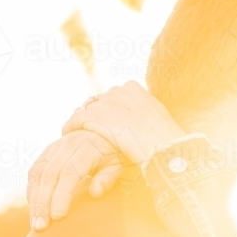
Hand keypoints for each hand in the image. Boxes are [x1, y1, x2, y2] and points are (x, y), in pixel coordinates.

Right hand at [27, 130, 122, 229]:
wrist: (101, 131)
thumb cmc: (113, 153)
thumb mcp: (118, 164)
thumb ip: (108, 177)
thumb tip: (95, 193)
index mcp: (87, 147)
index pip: (69, 172)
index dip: (61, 195)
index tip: (58, 216)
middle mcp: (67, 145)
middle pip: (49, 175)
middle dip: (43, 203)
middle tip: (41, 227)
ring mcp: (54, 147)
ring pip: (38, 174)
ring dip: (34, 200)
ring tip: (35, 224)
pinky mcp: (46, 152)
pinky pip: (34, 172)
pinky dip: (32, 191)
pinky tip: (35, 209)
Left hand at [62, 81, 185, 165]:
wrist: (162, 148)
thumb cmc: (165, 139)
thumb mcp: (158, 117)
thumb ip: (145, 111)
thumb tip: (143, 116)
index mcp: (133, 88)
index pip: (113, 97)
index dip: (109, 111)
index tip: (109, 124)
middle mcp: (117, 91)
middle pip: (98, 102)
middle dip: (96, 116)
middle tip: (95, 132)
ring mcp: (104, 103)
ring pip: (84, 111)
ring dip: (84, 123)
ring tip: (81, 136)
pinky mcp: (92, 117)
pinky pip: (74, 121)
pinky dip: (71, 129)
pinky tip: (71, 138)